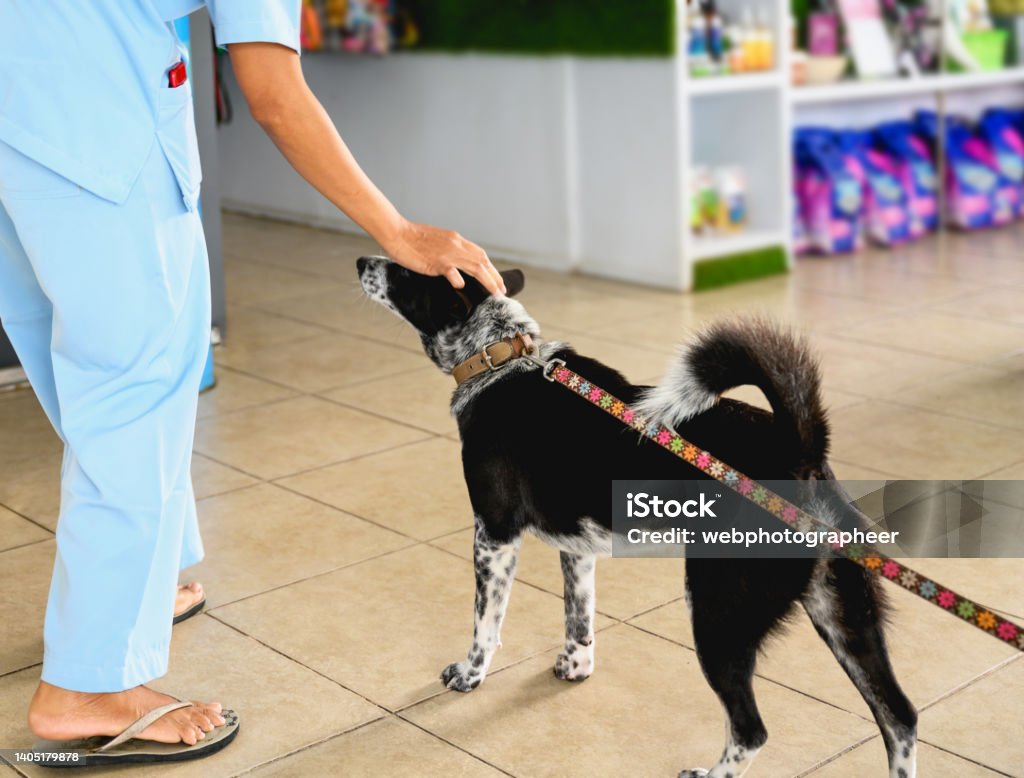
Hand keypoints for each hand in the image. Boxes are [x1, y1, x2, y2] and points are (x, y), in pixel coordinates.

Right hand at [381, 220, 505, 296]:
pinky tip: (461, 286)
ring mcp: (447, 253)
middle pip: (483, 261)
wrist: (396, 232)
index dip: (491, 268)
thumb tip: (458, 267)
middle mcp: (456, 244)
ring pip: (475, 266)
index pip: (480, 254)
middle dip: (495, 276)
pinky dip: (459, 279)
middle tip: (502, 291)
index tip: (497, 280)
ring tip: (495, 293)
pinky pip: (452, 271)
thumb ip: (449, 251)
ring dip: (488, 280)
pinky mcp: (436, 261)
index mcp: (456, 240)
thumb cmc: (413, 239)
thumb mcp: (437, 242)